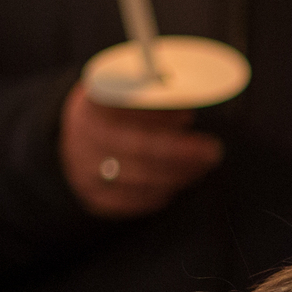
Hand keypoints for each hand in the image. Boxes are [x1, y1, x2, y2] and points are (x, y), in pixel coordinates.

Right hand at [58, 80, 223, 218]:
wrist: (79, 138)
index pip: (125, 108)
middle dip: (180, 152)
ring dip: (177, 174)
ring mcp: (85, 170)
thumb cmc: (118, 111)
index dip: (158, 115)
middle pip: (136, 148)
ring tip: (202, 166)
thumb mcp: (130, 90)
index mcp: (91, 103)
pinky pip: (133, 201)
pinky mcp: (94, 197)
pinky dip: (160, 193)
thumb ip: (155, 91)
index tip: (189, 117)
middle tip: (212, 152)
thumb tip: (187, 95)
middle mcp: (83, 137)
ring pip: (138, 179)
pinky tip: (178, 181)